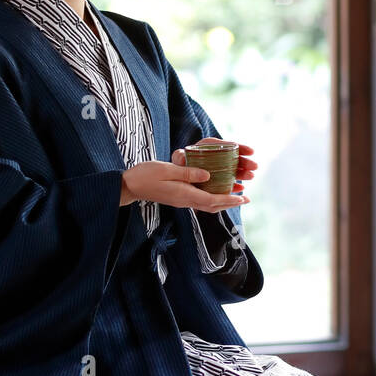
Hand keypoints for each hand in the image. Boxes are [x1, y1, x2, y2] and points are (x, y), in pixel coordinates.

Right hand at [120, 151, 251, 213]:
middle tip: (246, 199)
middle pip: (212, 205)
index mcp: (184, 194)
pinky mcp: (178, 198)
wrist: (129, 186)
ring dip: (223, 201)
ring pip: (207, 205)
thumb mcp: (167, 170)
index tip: (243, 198)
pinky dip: (212, 198)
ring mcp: (181, 200)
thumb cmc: (146, 175)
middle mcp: (185, 200)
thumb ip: (187, 172)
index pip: (211, 199)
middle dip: (230, 203)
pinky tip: (215, 192)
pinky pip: (200, 201)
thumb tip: (208, 175)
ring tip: (236, 196)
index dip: (229, 199)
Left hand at [172, 138, 257, 188]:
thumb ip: (180, 158)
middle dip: (245, 162)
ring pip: (233, 169)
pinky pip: (227, 182)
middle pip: (233, 157)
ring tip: (251, 176)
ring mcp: (217, 169)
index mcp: (207, 147)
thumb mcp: (178, 159)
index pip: (226, 145)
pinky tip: (242, 188)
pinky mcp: (216, 180)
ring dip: (243, 173)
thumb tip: (183, 158)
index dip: (240, 147)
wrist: (174, 177)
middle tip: (255, 167)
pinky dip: (234, 185)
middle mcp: (215, 157)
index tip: (251, 151)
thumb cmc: (176, 165)